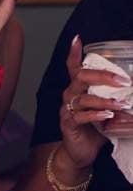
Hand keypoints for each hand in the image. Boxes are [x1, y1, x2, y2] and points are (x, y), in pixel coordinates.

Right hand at [58, 35, 130, 169]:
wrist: (81, 152)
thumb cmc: (95, 129)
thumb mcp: (108, 110)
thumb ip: (117, 100)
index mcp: (79, 89)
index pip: (73, 67)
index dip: (74, 53)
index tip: (78, 38)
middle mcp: (70, 95)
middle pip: (80, 77)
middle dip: (102, 76)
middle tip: (123, 80)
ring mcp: (68, 109)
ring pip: (82, 97)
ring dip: (104, 99)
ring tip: (121, 103)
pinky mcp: (68, 124)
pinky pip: (80, 116)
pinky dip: (96, 115)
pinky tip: (107, 116)